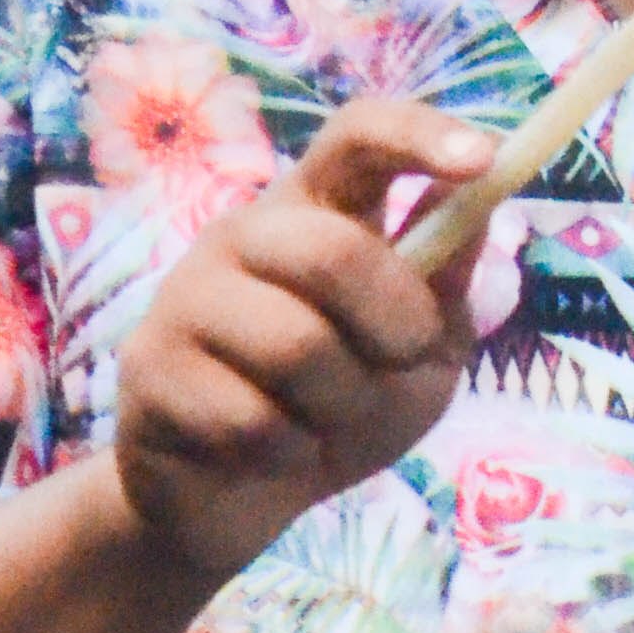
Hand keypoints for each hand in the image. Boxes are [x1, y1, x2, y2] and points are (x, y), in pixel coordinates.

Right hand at [109, 99, 493, 591]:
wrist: (239, 498)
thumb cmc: (338, 406)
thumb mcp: (419, 351)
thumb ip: (444, 281)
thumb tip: (483, 191)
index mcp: (312, 210)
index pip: (355, 137)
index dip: (418, 134)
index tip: (484, 158)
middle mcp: (242, 234)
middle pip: (331, 251)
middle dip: (394, 325)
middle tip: (402, 362)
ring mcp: (186, 296)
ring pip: (293, 346)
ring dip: (341, 405)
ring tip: (325, 419)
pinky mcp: (149, 369)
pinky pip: (249, 419)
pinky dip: (289, 451)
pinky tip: (272, 449)